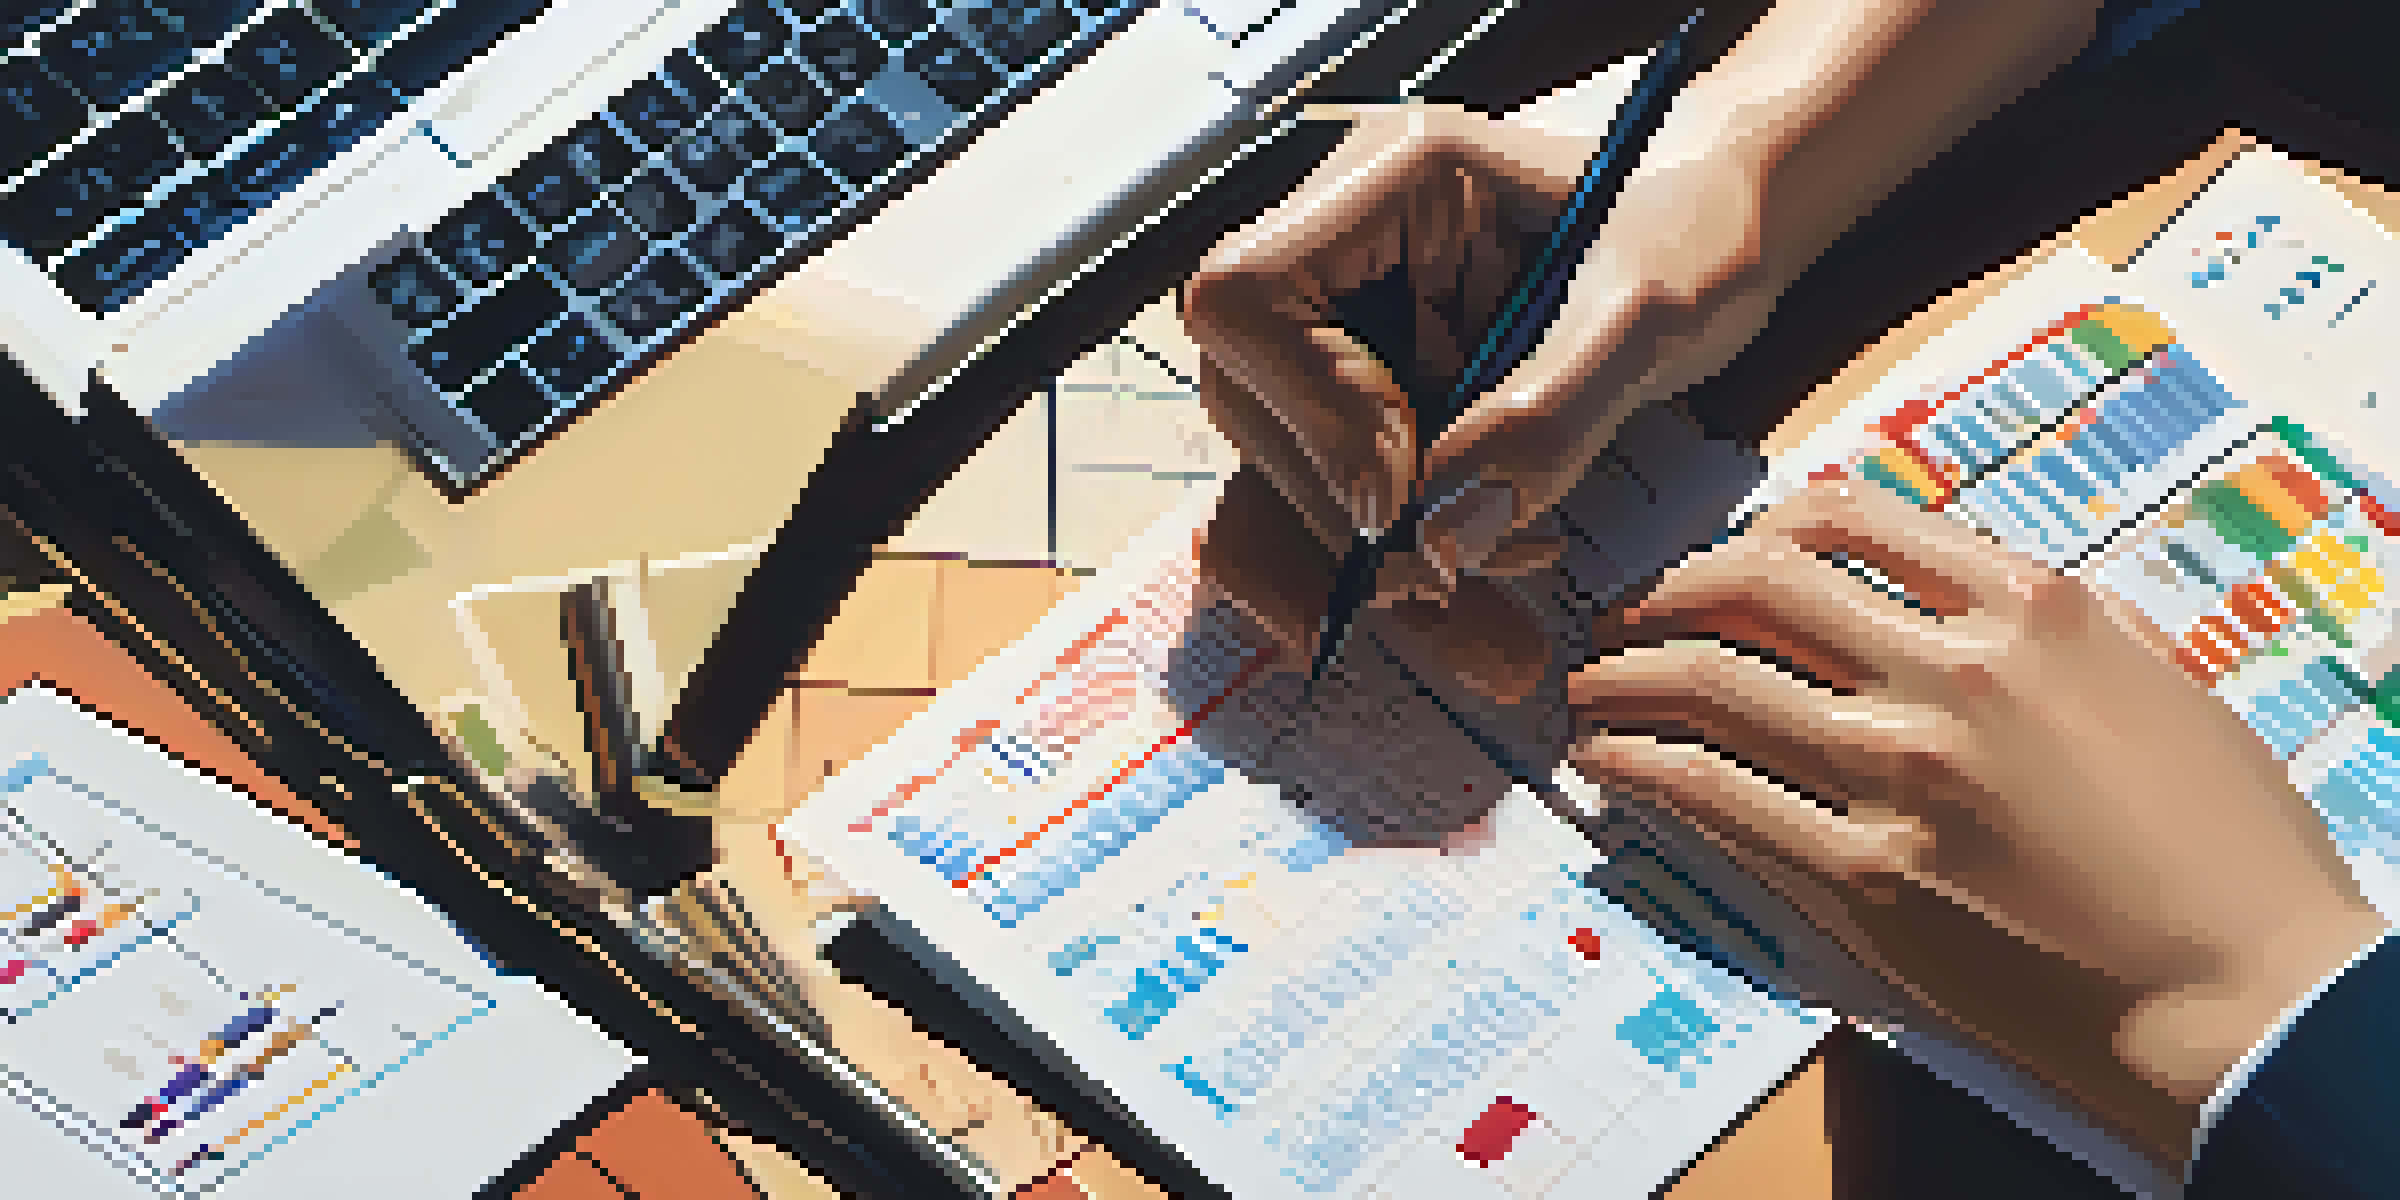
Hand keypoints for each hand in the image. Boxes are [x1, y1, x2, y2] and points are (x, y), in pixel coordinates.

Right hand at [1181, 99, 1778, 700]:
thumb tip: (1443, 537)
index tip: (1398, 492)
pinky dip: (1397, 564)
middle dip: (1333, 510)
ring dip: (1361, 562)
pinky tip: (1478, 591)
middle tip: (1439, 578)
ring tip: (1481, 622)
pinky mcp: (1369, 395)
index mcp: (1388, 179)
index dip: (1306, 406)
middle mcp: (1339, 249)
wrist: (1726, 230)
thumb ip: (1545, 419)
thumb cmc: (1697, 229)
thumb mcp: (1647, 315)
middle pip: (1245, 399)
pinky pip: (1337, 499)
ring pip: (1280, 467)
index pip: (1249, 296)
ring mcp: (1343, 326)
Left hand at [1569, 480, 2388, 1165]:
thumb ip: (2031, 622)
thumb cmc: (2222, 845)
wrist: (2249, 994)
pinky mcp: (1865, 878)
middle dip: (1665, 590)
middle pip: (1752, 584)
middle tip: (1624, 615)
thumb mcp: (2147, 679)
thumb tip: (1919, 583)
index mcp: (2029, 607)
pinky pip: (1714, 795)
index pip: (1845, 517)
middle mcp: (1953, 672)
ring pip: (1709, 682)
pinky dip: (1641, 766)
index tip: (1718, 557)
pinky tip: (1609, 761)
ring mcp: (1899, 776)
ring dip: (1626, 675)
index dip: (1755, 530)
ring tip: (1591, 685)